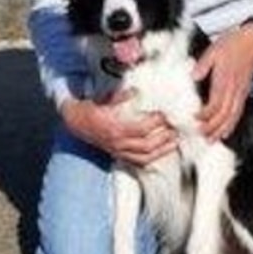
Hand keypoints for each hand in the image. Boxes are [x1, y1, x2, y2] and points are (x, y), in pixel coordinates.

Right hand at [60, 91, 177, 165]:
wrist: (75, 123)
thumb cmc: (90, 110)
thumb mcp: (104, 99)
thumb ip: (121, 96)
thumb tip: (136, 91)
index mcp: (115, 128)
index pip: (141, 128)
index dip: (156, 122)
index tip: (167, 114)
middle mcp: (118, 143)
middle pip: (147, 144)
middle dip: (164, 137)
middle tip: (177, 127)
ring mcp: (118, 150)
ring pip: (145, 156)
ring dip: (162, 149)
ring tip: (175, 140)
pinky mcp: (118, 154)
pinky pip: (138, 161)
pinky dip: (152, 158)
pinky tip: (163, 152)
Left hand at [193, 24, 252, 141]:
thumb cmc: (233, 44)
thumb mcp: (213, 50)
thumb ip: (203, 64)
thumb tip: (193, 76)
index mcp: (225, 79)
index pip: (216, 103)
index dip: (205, 114)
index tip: (194, 118)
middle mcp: (234, 89)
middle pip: (224, 114)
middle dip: (212, 127)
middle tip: (201, 135)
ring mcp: (241, 92)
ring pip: (232, 117)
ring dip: (221, 130)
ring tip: (211, 139)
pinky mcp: (244, 93)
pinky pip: (238, 113)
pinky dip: (232, 125)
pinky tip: (226, 132)